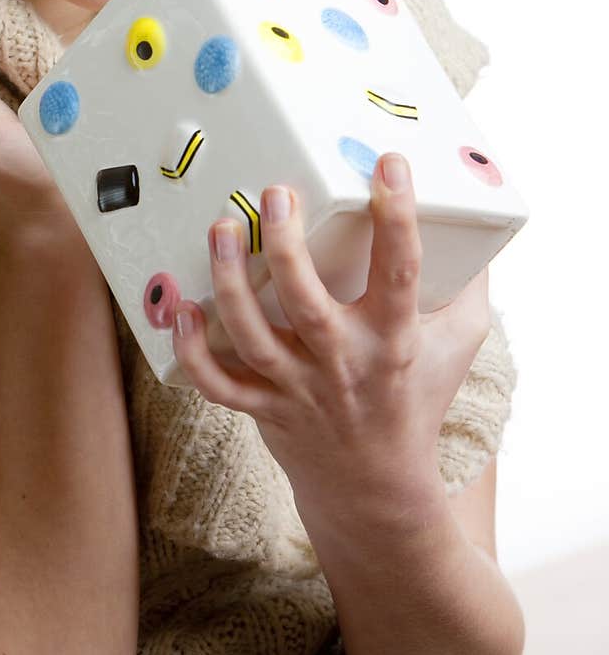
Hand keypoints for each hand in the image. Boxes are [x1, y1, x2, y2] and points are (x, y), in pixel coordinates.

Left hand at [171, 154, 490, 527]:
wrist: (376, 488)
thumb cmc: (414, 400)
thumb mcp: (457, 346)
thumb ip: (465, 289)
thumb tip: (470, 226)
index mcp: (394, 341)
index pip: (400, 272)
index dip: (397, 217)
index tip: (388, 166)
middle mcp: (343, 362)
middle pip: (308, 303)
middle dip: (287, 245)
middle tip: (276, 193)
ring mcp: (297, 387)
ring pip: (252, 336)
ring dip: (230, 281)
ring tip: (222, 228)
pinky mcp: (263, 407)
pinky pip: (217, 383)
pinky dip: (193, 351)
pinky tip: (184, 310)